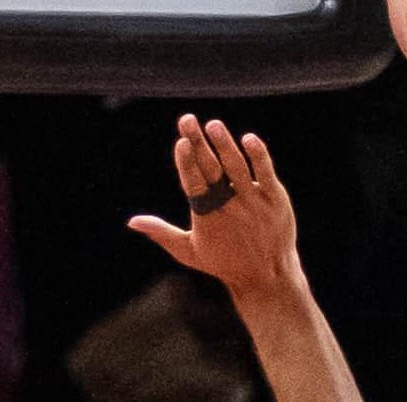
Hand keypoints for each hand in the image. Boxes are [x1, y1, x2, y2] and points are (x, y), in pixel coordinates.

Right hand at [126, 117, 301, 300]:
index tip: (181, 142)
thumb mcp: (189, 251)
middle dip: (198, 144)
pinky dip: (258, 156)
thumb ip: (161, 232)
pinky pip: (266, 173)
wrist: (267, 276)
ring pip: (237, 168)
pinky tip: (248, 139)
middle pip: (211, 170)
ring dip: (224, 145)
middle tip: (187, 119)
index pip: (194, 186)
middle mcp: (230, 207)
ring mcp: (253, 201)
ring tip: (212, 125)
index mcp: (207, 217)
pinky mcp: (275, 198)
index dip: (188, 164)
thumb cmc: (224, 262)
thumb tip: (132, 222)